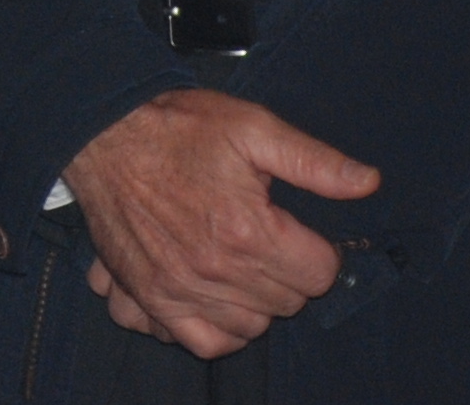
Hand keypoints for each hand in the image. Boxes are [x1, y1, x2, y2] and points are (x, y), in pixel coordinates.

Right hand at [64, 89, 378, 355]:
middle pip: (288, 303)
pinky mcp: (151, 299)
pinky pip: (203, 342)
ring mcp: (180, 290)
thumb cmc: (176, 127)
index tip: (298, 229)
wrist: (102, 135)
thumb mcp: (251, 127)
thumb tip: (368, 182)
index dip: (317, 248)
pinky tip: (220, 299)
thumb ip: (314, 161)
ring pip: (252, 327)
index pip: (320, 273)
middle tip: (268, 238)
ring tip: (244, 265)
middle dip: (288, 272)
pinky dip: (220, 329)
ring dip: (257, 302)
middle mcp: (215, 269)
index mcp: (248, 229)